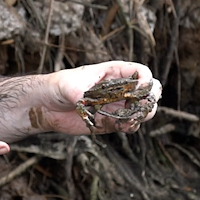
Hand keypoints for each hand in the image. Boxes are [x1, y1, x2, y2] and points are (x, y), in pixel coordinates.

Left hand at [31, 60, 160, 134]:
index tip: (138, 91)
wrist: (47, 106)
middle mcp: (121, 88)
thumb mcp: (69, 85)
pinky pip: (131, 125)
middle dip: (150, 100)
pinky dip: (129, 127)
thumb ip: (80, 92)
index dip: (146, 81)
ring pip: (145, 110)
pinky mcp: (112, 122)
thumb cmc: (59, 86)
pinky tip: (116, 125)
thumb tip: (85, 101)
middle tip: (137, 108)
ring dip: (141, 116)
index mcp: (115, 72)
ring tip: (127, 119)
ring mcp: (119, 105)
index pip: (142, 72)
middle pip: (152, 90)